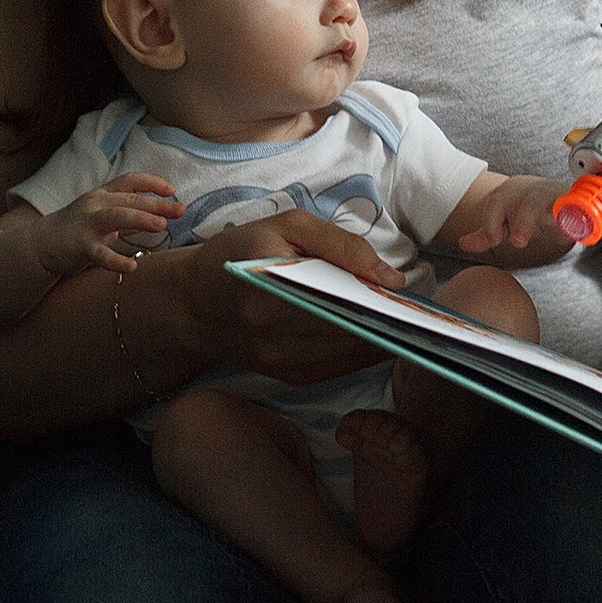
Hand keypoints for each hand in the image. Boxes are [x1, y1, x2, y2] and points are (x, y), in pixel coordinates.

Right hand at [30, 173, 182, 276]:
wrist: (39, 245)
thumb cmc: (78, 229)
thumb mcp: (103, 215)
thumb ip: (128, 213)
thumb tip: (162, 212)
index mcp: (103, 195)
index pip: (130, 181)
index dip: (152, 183)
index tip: (172, 190)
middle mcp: (96, 205)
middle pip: (130, 200)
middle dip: (157, 204)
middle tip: (181, 210)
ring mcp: (87, 224)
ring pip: (117, 217)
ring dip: (141, 219)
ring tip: (162, 225)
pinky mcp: (79, 247)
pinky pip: (100, 254)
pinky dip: (116, 261)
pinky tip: (132, 267)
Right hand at [179, 210, 403, 384]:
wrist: (191, 303)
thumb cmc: (240, 253)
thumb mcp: (287, 226)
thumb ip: (341, 244)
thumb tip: (390, 277)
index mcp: (269, 285)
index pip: (340, 296)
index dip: (378, 297)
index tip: (404, 290)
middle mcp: (271, 330)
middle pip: (349, 329)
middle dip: (384, 318)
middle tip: (410, 305)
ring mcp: (277, 360)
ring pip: (348, 354)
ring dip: (378, 337)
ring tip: (397, 317)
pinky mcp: (284, 376)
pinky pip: (336, 368)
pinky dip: (359, 352)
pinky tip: (373, 334)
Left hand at [457, 174, 601, 253]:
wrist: (546, 191)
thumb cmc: (524, 205)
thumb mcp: (503, 218)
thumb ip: (486, 233)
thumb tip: (464, 243)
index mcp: (518, 192)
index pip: (502, 200)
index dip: (495, 219)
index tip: (495, 238)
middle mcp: (540, 192)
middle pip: (532, 198)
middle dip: (525, 218)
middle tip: (519, 240)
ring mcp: (563, 200)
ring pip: (565, 202)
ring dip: (569, 217)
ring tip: (571, 230)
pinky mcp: (582, 210)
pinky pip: (597, 215)